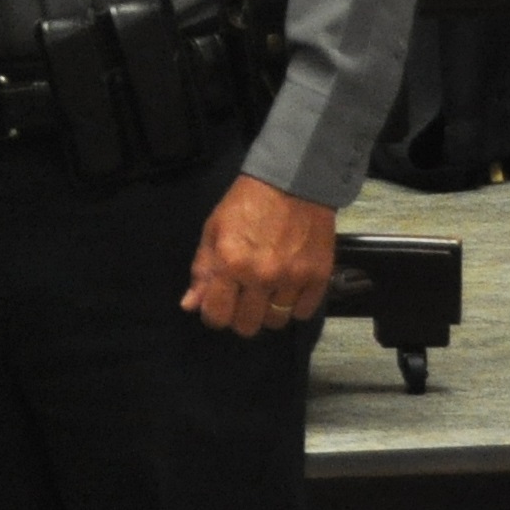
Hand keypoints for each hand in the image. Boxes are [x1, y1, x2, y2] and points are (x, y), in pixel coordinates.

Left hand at [182, 173, 336, 336]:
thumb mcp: (214, 230)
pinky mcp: (319, 278)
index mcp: (230, 264)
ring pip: (277, 322)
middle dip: (240, 316)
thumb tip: (190, 305)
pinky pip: (304, 313)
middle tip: (242, 299)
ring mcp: (293, 279)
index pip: (217, 316)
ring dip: (268, 312)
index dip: (214, 315)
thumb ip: (202, 270)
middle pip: (248, 326)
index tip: (217, 305)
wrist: (293, 183)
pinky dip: (294, 306)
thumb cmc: (246, 204)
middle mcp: (262, 276)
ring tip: (266, 291)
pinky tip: (288, 289)